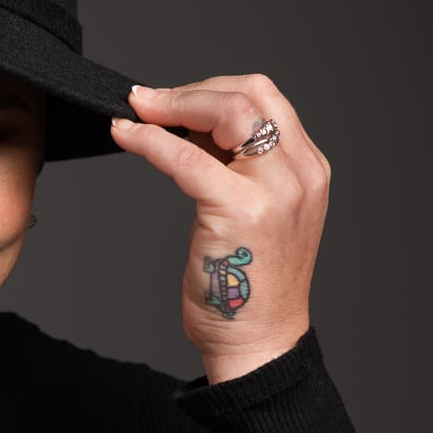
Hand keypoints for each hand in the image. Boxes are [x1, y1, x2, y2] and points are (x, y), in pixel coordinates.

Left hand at [109, 74, 330, 382]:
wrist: (258, 343)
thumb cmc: (247, 285)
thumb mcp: (254, 212)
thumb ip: (235, 165)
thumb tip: (189, 124)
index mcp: (308, 169)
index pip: (265, 98)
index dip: (211, 89)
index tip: (171, 100)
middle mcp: (301, 173)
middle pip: (249, 94)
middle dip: (191, 90)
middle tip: (147, 100)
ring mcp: (276, 191)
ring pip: (226, 112)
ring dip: (173, 105)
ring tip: (138, 112)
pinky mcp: (241, 210)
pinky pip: (185, 157)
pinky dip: (149, 141)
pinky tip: (125, 137)